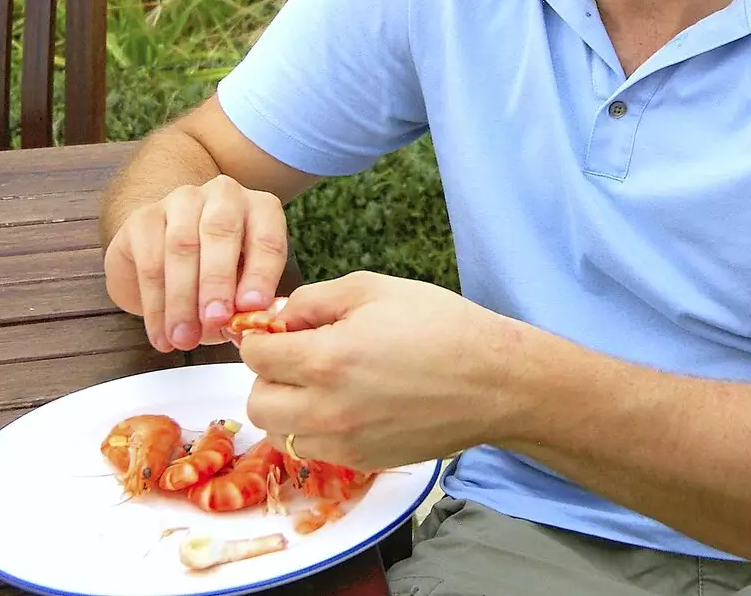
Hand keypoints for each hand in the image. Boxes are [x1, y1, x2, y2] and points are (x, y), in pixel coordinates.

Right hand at [102, 174, 288, 352]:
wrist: (166, 257)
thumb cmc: (218, 275)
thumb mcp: (241, 288)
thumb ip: (246, 306)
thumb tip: (244, 332)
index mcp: (260, 209)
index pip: (266, 237)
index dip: (261, 274)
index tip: (252, 307)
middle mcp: (223, 196)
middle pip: (220, 231)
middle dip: (217, 281)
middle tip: (214, 321)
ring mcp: (181, 200)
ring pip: (181, 245)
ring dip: (182, 299)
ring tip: (183, 339)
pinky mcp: (143, 218)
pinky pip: (149, 261)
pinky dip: (155, 305)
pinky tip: (161, 335)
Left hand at [238, 271, 531, 470]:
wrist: (494, 382)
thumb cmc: (441, 326)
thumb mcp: (375, 289)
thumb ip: (315, 300)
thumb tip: (279, 318)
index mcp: (325, 359)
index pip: (255, 355)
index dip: (262, 337)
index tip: (280, 332)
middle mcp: (326, 409)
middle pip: (256, 403)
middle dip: (268, 377)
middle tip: (296, 359)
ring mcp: (344, 443)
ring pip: (280, 434)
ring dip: (287, 409)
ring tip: (320, 386)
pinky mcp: (362, 462)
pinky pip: (314, 451)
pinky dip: (315, 430)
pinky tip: (346, 406)